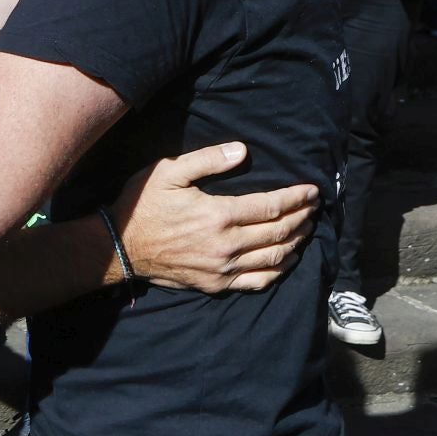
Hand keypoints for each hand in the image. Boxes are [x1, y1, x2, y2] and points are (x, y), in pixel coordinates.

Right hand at [107, 142, 319, 292]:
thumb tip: (242, 151)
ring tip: (306, 228)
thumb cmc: (144, 205)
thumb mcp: (169, 172)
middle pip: (278, 232)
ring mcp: (223, 268)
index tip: (312, 190)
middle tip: (314, 206)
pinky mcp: (217, 284)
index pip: (271, 207)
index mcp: (218, 215)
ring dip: (296, 241)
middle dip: (302, 217)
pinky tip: (287, 258)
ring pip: (274, 257)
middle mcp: (227, 245)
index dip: (295, 198)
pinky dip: (279, 270)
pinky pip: (258, 281)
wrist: (122, 247)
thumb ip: (207, 160)